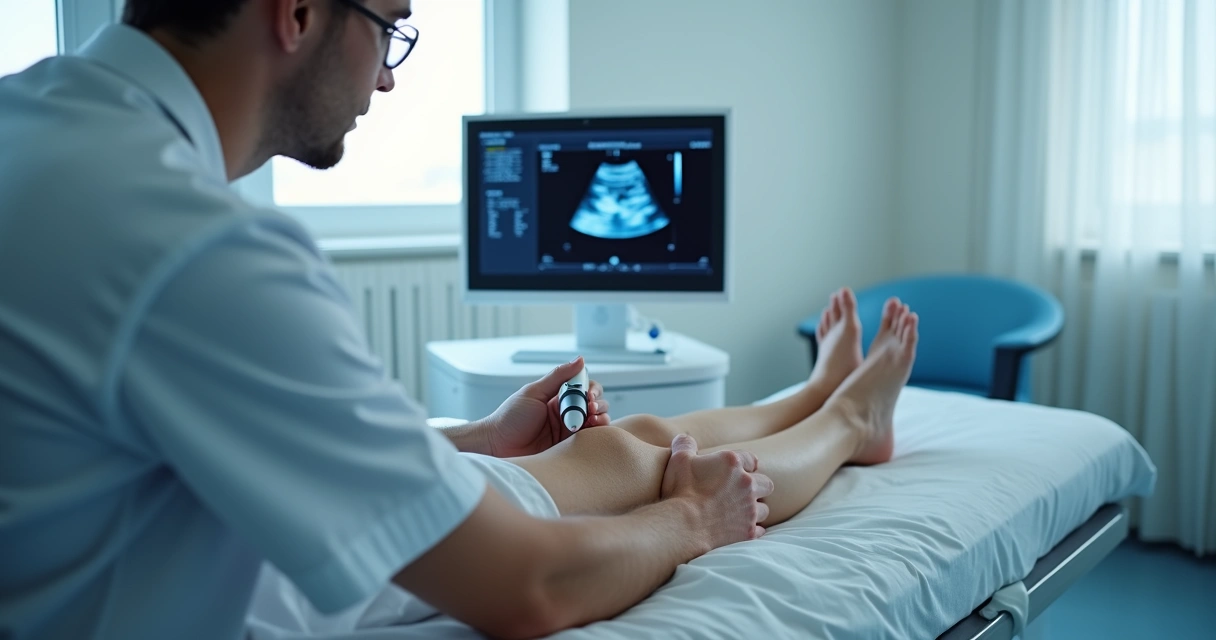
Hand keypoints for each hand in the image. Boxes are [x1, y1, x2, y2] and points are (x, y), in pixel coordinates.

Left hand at [484, 357, 610, 457]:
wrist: (497, 446)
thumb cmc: (510, 418)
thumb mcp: (533, 392)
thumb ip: (558, 376)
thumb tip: (579, 360)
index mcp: (558, 397)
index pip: (585, 388)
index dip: (592, 390)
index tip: (589, 395)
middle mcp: (566, 412)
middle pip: (594, 404)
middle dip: (597, 404)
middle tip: (589, 409)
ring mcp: (568, 430)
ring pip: (595, 422)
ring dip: (600, 418)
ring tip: (591, 420)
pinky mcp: (568, 447)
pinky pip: (588, 440)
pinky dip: (595, 435)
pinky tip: (591, 433)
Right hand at [660, 434, 773, 547]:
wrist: (683, 525)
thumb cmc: (681, 490)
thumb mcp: (680, 460)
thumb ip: (685, 444)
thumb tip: (685, 438)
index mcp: (732, 463)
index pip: (751, 459)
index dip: (746, 465)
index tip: (740, 470)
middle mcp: (747, 484)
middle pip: (766, 484)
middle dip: (758, 487)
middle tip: (742, 492)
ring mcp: (750, 509)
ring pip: (764, 509)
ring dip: (755, 509)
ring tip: (741, 512)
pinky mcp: (748, 531)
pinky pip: (760, 530)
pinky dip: (752, 529)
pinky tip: (741, 528)